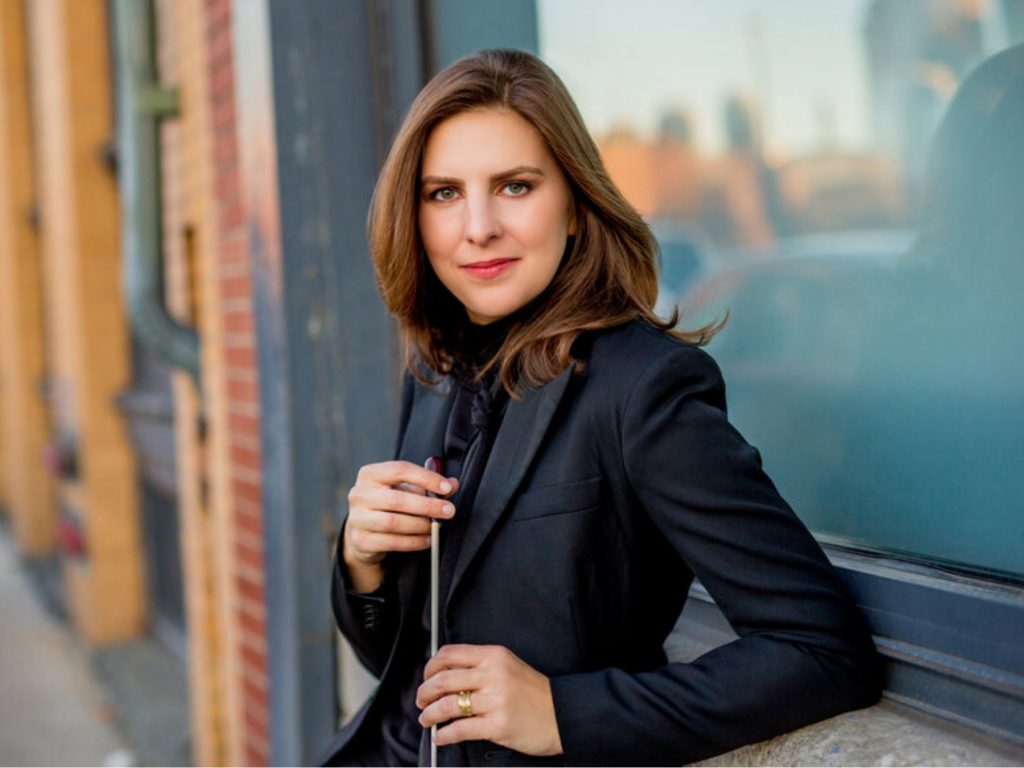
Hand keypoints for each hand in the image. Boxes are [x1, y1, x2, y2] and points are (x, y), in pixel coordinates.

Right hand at [343, 461, 457, 590]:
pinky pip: (392, 542)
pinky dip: (413, 542)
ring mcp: (357, 518)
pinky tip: (427, 539)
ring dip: (420, 525)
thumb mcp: (406, 489)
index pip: (400, 470)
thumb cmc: (387, 503)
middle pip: (397, 499)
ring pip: (393, 523)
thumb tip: (453, 484)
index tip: (446, 487)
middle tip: (448, 511)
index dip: (426, 478)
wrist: (363, 529)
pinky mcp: (361, 540)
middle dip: (428, 506)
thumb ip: (429, 486)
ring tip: (436, 526)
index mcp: (370, 474)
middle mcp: (359, 494)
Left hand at [416, 644, 562, 756]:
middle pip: (443, 679)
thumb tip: (444, 675)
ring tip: (427, 719)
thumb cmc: (534, 693)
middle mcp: (494, 674)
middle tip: (421, 701)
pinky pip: (460, 729)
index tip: (426, 677)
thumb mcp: (508, 667)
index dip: (431, 667)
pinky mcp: (498, 725)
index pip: (450, 654)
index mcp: (494, 656)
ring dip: (430, 714)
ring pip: (447, 705)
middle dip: (424, 692)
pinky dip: (444, 734)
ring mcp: (496, 700)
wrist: (561, 715)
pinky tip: (441, 736)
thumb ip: (480, 666)